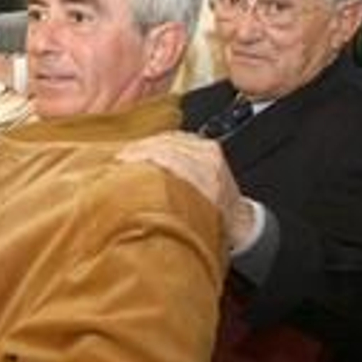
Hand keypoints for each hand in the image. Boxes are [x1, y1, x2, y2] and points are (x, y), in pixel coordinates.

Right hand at [118, 132, 252, 245]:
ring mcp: (211, 151)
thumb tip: (133, 195)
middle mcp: (209, 162)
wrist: (240, 222)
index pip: (165, 156)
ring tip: (131, 151)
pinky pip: (180, 136)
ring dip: (148, 143)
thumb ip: (164, 205)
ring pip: (171, 137)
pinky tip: (150, 145)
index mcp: (204, 181)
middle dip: (139, 149)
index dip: (139, 156)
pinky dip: (162, 139)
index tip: (121, 161)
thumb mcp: (186, 221)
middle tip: (121, 157)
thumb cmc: (213, 225)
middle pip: (166, 144)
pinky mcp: (210, 146)